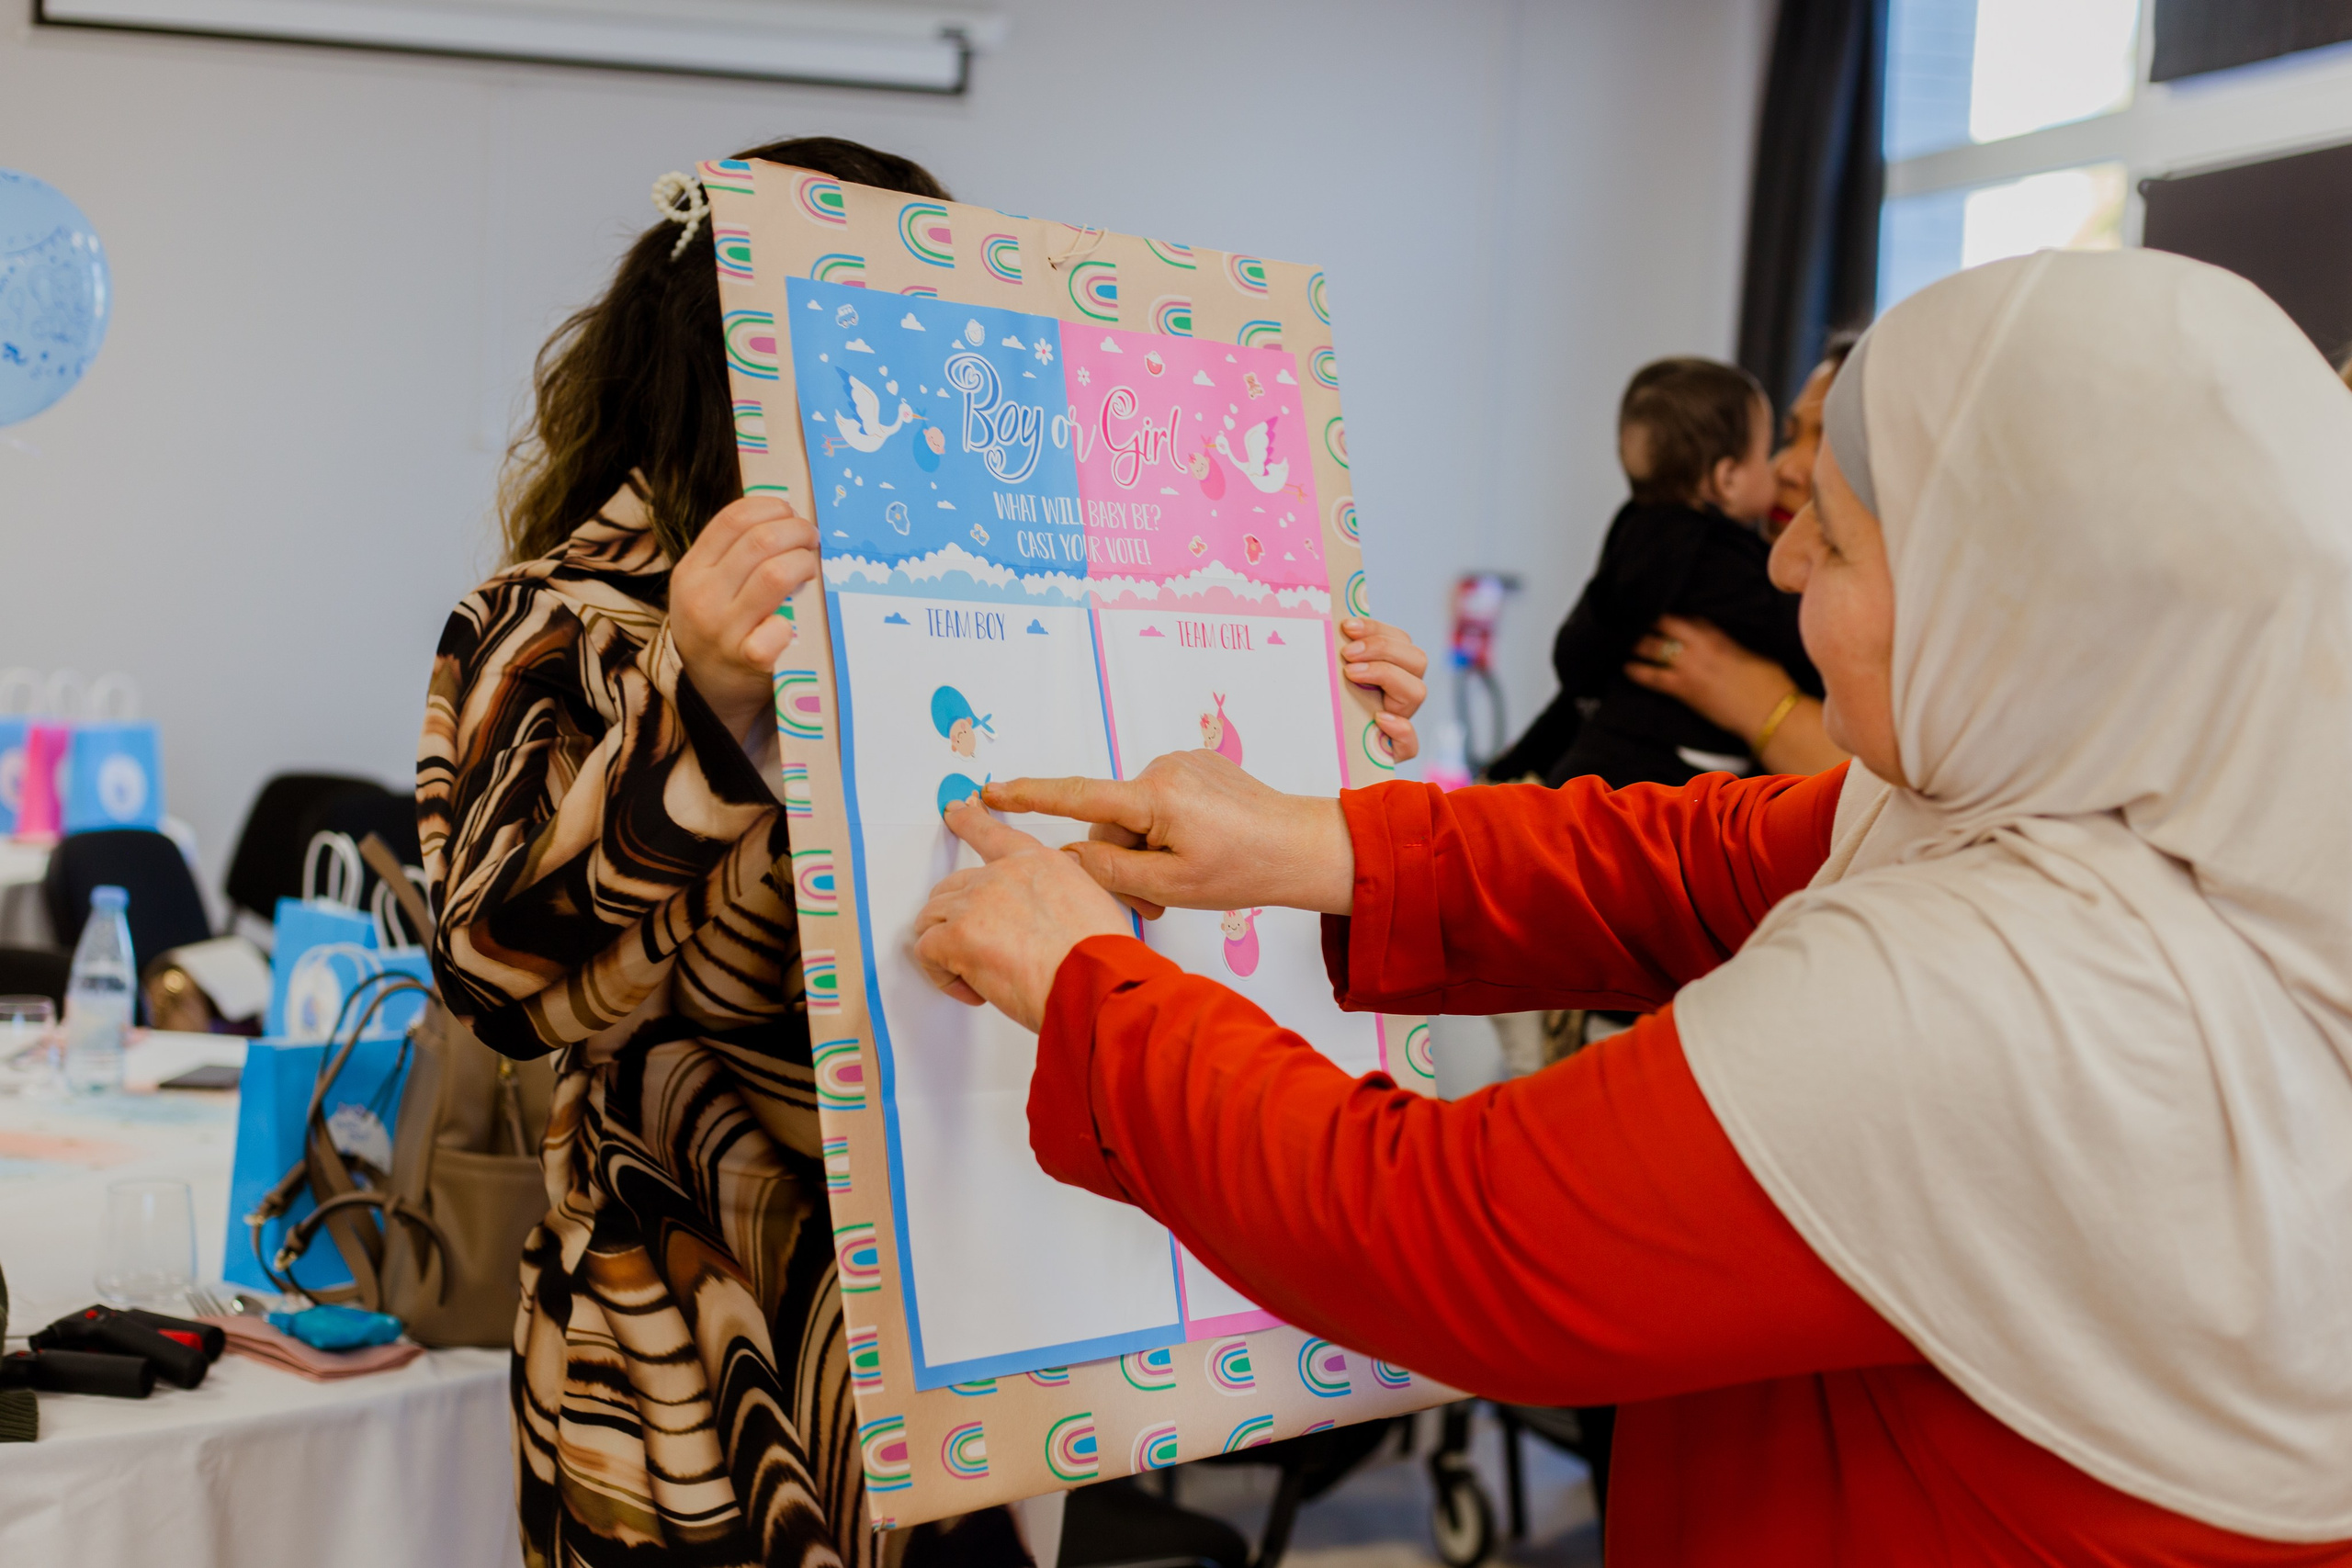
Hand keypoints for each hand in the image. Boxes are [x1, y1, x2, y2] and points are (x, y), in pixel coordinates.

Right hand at [669, 497, 818, 738]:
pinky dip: (794, 618)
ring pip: (775, 575)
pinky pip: (779, 628)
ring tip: (812, 568)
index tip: (791, 514)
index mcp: (691, 571)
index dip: (772, 508)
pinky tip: (797, 617)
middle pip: (760, 541)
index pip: (734, 519)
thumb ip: (732, 555)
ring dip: (805, 564)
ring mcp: (723, 629)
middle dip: (798, 531)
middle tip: (812, 539)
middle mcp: (702, 597)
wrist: (705, 691)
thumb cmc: (717, 629)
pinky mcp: (747, 659)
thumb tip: (784, 515)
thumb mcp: (706, 587)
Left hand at [913, 801, 1136, 1031]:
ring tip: (976, 972)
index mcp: (1038, 864)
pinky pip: (926, 952)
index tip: (955, 811)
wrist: (1096, 981)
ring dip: (947, 947)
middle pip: (953, 885)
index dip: (968, 821)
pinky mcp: (957, 935)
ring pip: (932, 917)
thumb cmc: (1100, 959)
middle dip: (956, 918)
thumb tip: (1040, 923)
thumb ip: (1053, 901)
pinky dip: (943, 976)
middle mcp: (1002, 874)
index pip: (992, 833)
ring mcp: (976, 901)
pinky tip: (974, 989)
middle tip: (975, 947)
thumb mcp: (1089, 908)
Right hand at [985, 750, 1352, 919]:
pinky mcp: (1198, 765)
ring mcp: (1182, 763)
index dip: (1028, 796)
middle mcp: (1163, 769)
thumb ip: (1110, 871)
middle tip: (1154, 904)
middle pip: (1110, 822)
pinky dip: (1167, 830)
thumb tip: (1069, 855)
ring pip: (1136, 816)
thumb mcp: (1171, 886)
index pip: (1076, 796)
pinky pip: (1161, 802)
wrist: (1302, 846)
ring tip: (1182, 882)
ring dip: (1147, 850)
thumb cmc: (1245, 869)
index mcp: (1154, 798)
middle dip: (1122, 862)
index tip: (990, 791)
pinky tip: (1200, 850)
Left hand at [1338, 617, 1428, 761]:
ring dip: (1387, 676)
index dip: (1376, 629)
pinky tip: (1379, 719)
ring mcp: (1401, 720)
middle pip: (1417, 660)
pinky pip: (1410, 744)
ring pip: (1418, 692)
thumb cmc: (1326, 706)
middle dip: (1382, 649)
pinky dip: (1400, 730)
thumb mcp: (1333, 678)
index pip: (1399, 639)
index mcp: (1392, 668)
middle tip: (1348, 654)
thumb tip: (1339, 627)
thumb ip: (1340, 655)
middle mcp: (1401, 693)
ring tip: (1352, 675)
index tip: (1347, 626)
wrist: (1322, 749)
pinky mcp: (1395, 751)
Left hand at [1624, 615, 1796, 742]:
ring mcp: (1689, 665)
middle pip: (1665, 623)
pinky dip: (1636, 672)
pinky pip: (1651, 677)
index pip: (1688, 614)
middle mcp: (1701, 644)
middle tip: (1633, 617)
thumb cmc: (1771, 683)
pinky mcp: (1683, 688)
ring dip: (1637, 643)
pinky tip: (1626, 668)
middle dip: (1648, 620)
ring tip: (1624, 639)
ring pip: (1653, 647)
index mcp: (1719, 633)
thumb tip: (1724, 642)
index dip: (1671, 611)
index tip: (1659, 608)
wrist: (1771, 712)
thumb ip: (1731, 641)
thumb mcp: (1753, 651)